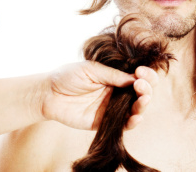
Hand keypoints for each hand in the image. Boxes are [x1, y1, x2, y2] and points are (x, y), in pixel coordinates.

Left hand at [41, 61, 157, 130]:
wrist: (49, 94)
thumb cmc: (68, 76)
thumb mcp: (91, 70)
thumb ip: (113, 75)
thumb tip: (135, 78)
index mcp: (116, 77)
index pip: (138, 76)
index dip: (145, 74)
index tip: (141, 72)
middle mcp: (118, 92)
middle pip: (142, 93)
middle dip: (146, 88)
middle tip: (140, 84)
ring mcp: (114, 108)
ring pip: (136, 109)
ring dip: (143, 104)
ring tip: (143, 99)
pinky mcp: (106, 123)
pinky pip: (124, 125)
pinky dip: (133, 122)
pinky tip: (136, 116)